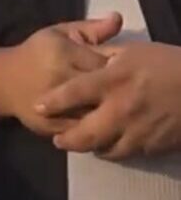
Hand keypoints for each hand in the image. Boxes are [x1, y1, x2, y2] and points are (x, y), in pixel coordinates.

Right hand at [0, 13, 121, 136]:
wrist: (3, 81)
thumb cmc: (36, 53)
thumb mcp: (59, 33)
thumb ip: (90, 29)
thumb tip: (118, 18)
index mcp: (62, 53)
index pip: (105, 63)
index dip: (119, 69)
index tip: (124, 72)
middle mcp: (58, 78)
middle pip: (103, 91)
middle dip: (116, 94)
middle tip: (124, 93)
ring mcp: (53, 105)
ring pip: (94, 115)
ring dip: (108, 115)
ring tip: (115, 110)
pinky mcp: (50, 125)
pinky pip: (82, 132)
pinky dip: (95, 130)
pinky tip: (100, 123)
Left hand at [35, 41, 180, 158]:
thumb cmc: (167, 63)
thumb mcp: (133, 51)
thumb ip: (104, 56)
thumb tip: (82, 55)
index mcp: (114, 80)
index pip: (75, 92)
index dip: (54, 101)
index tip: (38, 107)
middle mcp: (122, 108)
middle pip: (86, 132)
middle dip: (68, 139)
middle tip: (58, 140)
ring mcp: (138, 130)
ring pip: (106, 149)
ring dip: (91, 148)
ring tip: (81, 144)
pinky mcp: (153, 146)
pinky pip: (127, 153)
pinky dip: (114, 150)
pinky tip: (110, 145)